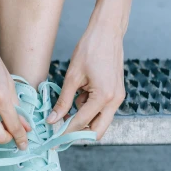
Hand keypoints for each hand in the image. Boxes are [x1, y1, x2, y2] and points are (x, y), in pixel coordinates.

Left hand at [47, 23, 125, 139]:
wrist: (107, 32)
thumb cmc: (90, 49)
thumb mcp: (72, 77)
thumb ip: (63, 101)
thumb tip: (52, 120)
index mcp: (104, 97)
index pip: (81, 122)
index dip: (65, 131)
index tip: (52, 138)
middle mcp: (115, 101)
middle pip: (97, 130)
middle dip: (78, 133)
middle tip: (59, 132)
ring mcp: (118, 98)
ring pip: (100, 122)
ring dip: (84, 120)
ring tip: (67, 108)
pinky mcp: (117, 93)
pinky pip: (103, 110)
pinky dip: (89, 110)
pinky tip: (77, 98)